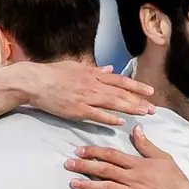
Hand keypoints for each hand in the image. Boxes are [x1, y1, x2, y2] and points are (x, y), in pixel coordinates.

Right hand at [16, 62, 155, 125]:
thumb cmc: (53, 73)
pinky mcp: (77, 110)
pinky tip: (121, 122)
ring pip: (113, 103)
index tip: (150, 91)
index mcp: (93, 75)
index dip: (136, 86)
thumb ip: (95, 69)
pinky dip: (109, 118)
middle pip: (121, 93)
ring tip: (144, 114)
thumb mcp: (76, 66)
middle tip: (153, 108)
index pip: (120, 80)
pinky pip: (97, 115)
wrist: (35, 81)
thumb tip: (110, 69)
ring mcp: (86, 98)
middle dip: (138, 101)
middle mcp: (93, 85)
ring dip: (130, 108)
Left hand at [66, 125, 188, 188]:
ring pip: (106, 188)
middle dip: (84, 166)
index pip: (111, 155)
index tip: (80, 150)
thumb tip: (136, 129)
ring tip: (73, 182)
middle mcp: (132, 178)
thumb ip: (146, 145)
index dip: (94, 152)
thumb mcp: (162, 157)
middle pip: (104, 170)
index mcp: (138, 164)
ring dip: (88, 185)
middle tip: (68, 164)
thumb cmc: (175, 179)